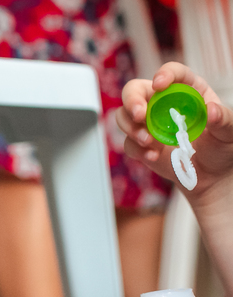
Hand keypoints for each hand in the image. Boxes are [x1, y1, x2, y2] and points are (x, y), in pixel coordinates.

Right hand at [118, 63, 232, 205]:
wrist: (211, 172)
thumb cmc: (221, 145)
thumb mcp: (229, 130)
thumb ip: (223, 118)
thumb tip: (210, 110)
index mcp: (188, 90)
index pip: (173, 73)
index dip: (164, 74)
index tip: (159, 85)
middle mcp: (163, 102)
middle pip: (135, 90)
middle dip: (132, 101)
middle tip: (139, 116)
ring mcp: (149, 123)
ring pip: (124, 116)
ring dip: (131, 128)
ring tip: (148, 141)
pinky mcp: (140, 144)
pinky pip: (128, 143)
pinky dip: (137, 149)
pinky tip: (153, 156)